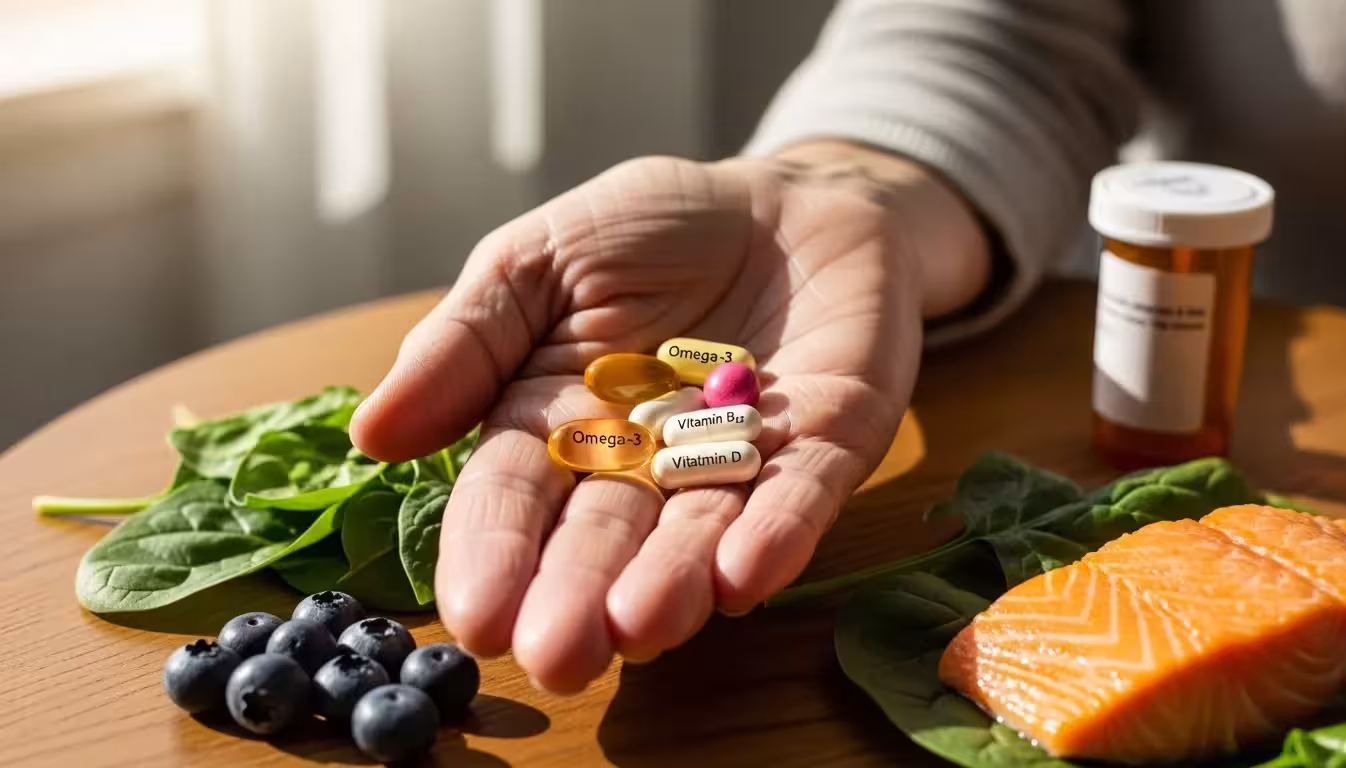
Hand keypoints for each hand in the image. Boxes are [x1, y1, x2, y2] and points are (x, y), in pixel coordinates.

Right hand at [350, 141, 989, 691]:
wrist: (788, 199)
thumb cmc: (651, 229)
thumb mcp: (538, 261)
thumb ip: (466, 341)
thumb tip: (371, 434)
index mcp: (559, 423)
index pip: (516, 496)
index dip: (495, 554)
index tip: (476, 616)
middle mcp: (646, 461)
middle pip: (606, 535)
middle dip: (580, 596)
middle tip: (558, 656)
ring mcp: (741, 456)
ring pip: (701, 531)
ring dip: (672, 582)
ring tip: (641, 629)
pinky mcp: (828, 440)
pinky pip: (804, 492)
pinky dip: (777, 532)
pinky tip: (745, 577)